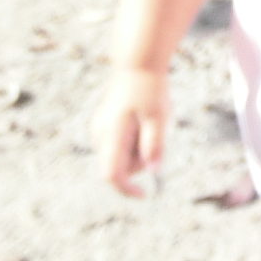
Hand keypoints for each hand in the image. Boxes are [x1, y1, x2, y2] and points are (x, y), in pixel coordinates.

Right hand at [93, 67, 168, 197]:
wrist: (138, 65)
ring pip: (121, 155)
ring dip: (138, 149)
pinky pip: (121, 144)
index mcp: (112, 134)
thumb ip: (154, 144)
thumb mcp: (159, 117)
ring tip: (150, 122)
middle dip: (141, 160)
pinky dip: (135, 140)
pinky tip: (143, 119)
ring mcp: (100, 130)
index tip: (144, 195)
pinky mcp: (105, 126)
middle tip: (157, 133)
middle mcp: (101, 135)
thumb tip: (153, 171)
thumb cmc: (151, 90)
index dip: (127, 189)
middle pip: (121, 166)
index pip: (113, 175)